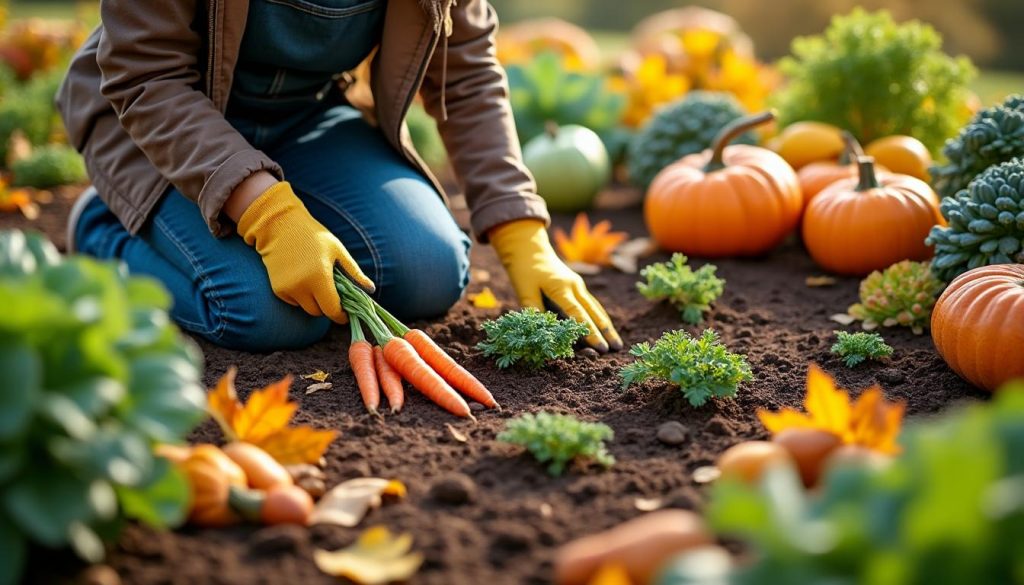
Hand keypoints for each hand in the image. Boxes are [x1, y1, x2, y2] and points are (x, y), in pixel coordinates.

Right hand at [236, 181, 373, 323]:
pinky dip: (301, 297)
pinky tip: (302, 279)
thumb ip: (354, 273)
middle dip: (328, 307)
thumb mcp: (338, 251)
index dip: (341, 315)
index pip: (332, 310)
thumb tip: (372, 289)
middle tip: (333, 293)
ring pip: (306, 308)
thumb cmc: (313, 236)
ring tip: (317, 282)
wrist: (280, 226)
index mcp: (320, 277)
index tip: (347, 313)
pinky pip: (294, 302)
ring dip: (314, 302)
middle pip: (319, 312)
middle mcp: (301, 286)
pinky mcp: (277, 289)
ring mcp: (287, 289)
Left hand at [489, 219, 621, 352]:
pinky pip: (592, 302)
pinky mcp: (577, 285)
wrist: (529, 248)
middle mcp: (574, 286)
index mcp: (561, 288)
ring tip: (617, 342)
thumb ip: (534, 311)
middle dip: (607, 331)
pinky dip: (600, 315)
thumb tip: (542, 333)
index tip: (601, 348)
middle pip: (594, 311)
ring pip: (596, 307)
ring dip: (607, 324)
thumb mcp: (524, 291)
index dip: (590, 333)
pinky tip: (606, 326)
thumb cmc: (524, 271)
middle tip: (618, 348)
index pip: (578, 315)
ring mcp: (578, 284)